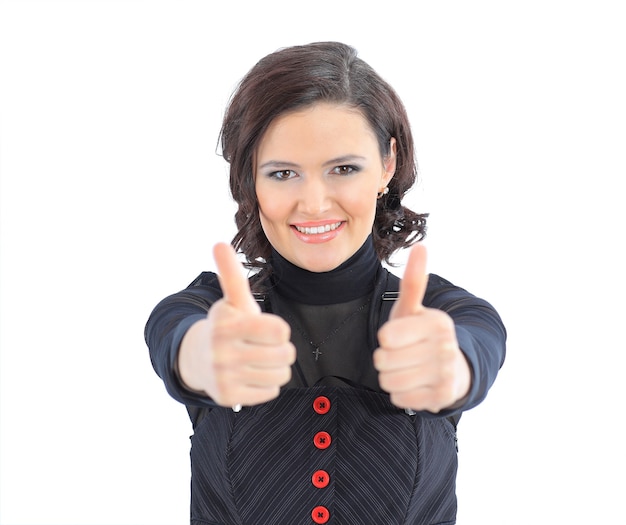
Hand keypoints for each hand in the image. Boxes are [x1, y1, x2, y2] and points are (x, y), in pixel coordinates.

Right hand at [177, 243, 295, 406]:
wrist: (199, 359)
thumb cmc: (227, 326)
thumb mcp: (233, 301)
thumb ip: (231, 274)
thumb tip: (219, 243)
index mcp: (226, 325)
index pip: (280, 331)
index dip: (278, 329)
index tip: (264, 329)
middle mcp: (222, 352)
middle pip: (285, 354)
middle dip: (280, 350)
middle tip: (263, 346)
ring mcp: (223, 377)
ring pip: (280, 375)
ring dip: (275, 368)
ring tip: (258, 360)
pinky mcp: (227, 398)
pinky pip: (271, 393)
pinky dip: (265, 385)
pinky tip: (249, 376)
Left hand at [373, 244, 470, 412]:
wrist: (452, 368)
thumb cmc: (421, 334)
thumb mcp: (413, 309)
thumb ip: (413, 281)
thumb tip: (420, 246)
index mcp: (438, 323)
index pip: (386, 338)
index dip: (385, 339)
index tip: (398, 337)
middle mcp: (446, 348)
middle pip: (384, 361)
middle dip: (386, 359)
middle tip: (402, 355)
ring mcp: (446, 374)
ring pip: (389, 382)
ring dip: (391, 377)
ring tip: (406, 369)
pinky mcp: (442, 398)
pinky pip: (400, 399)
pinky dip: (401, 394)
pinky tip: (414, 385)